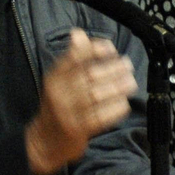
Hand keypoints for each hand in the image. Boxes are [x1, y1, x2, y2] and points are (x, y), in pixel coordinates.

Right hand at [25, 29, 135, 174]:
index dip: (94, 50)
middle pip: (88, 76)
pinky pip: (100, 118)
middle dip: (112, 68)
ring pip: (96, 96)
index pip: (73, 58)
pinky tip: (124, 103)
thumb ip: (71, 59)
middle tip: (126, 65)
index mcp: (54, 78)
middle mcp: (58, 94)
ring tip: (130, 82)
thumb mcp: (58, 81)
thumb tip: (78, 33)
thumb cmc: (56, 107)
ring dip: (117, 87)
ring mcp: (67, 113)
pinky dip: (114, 109)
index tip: (110, 48)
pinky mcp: (77, 130)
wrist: (44, 141)